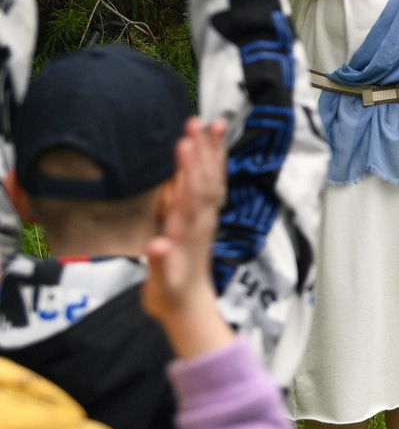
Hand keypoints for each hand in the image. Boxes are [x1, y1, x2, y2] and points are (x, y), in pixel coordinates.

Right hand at [143, 117, 233, 358]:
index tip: (184, 144)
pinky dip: (212, 167)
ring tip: (212, 124)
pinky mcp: (203, 220)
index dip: (188, 170)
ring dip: (211, 153)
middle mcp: (201, 221)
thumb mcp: (162, 284)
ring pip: (212, 180)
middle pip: (204, 181)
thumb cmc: (171, 294)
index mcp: (189, 232)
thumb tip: (157, 246)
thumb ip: (159, 264)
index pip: (191, 195)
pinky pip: (212, 188)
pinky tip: (212, 149)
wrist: (190, 307)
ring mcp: (205, 219)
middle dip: (201, 151)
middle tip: (197, 121)